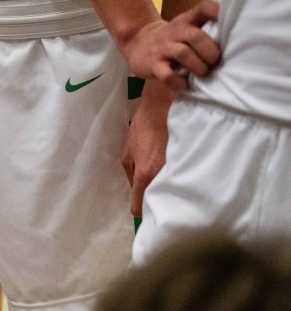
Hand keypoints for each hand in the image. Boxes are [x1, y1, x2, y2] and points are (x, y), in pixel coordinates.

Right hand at [120, 84, 172, 216]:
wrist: (162, 96)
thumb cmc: (177, 125)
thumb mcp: (182, 154)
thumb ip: (177, 176)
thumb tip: (181, 195)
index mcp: (146, 172)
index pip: (137, 206)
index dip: (148, 212)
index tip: (160, 213)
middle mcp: (133, 166)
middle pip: (137, 192)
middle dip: (149, 194)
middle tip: (168, 191)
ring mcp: (128, 155)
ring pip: (136, 177)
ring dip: (147, 178)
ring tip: (163, 170)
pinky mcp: (127, 145)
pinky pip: (135, 164)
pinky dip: (144, 165)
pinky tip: (157, 155)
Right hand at [121, 0, 220, 92]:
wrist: (138, 44)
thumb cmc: (173, 38)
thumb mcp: (187, 27)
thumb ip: (206, 29)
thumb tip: (238, 41)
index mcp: (188, 20)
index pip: (204, 8)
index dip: (218, 12)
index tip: (230, 23)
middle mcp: (176, 31)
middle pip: (195, 36)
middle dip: (209, 51)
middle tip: (215, 61)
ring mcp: (163, 48)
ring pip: (183, 53)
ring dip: (198, 66)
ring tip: (202, 73)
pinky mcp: (153, 65)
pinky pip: (166, 74)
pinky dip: (178, 82)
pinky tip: (184, 85)